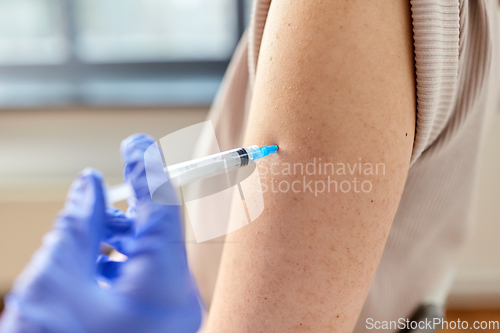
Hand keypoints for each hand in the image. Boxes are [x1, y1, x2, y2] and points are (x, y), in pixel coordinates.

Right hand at [0, 134, 201, 332]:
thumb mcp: (56, 283)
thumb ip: (76, 226)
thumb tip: (89, 187)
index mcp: (163, 282)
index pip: (163, 204)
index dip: (147, 167)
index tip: (137, 142)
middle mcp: (177, 298)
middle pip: (156, 232)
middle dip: (121, 213)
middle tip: (93, 200)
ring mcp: (170, 316)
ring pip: (147, 259)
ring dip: (113, 243)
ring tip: (81, 240)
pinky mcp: (159, 327)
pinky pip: (143, 284)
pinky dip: (114, 270)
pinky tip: (89, 272)